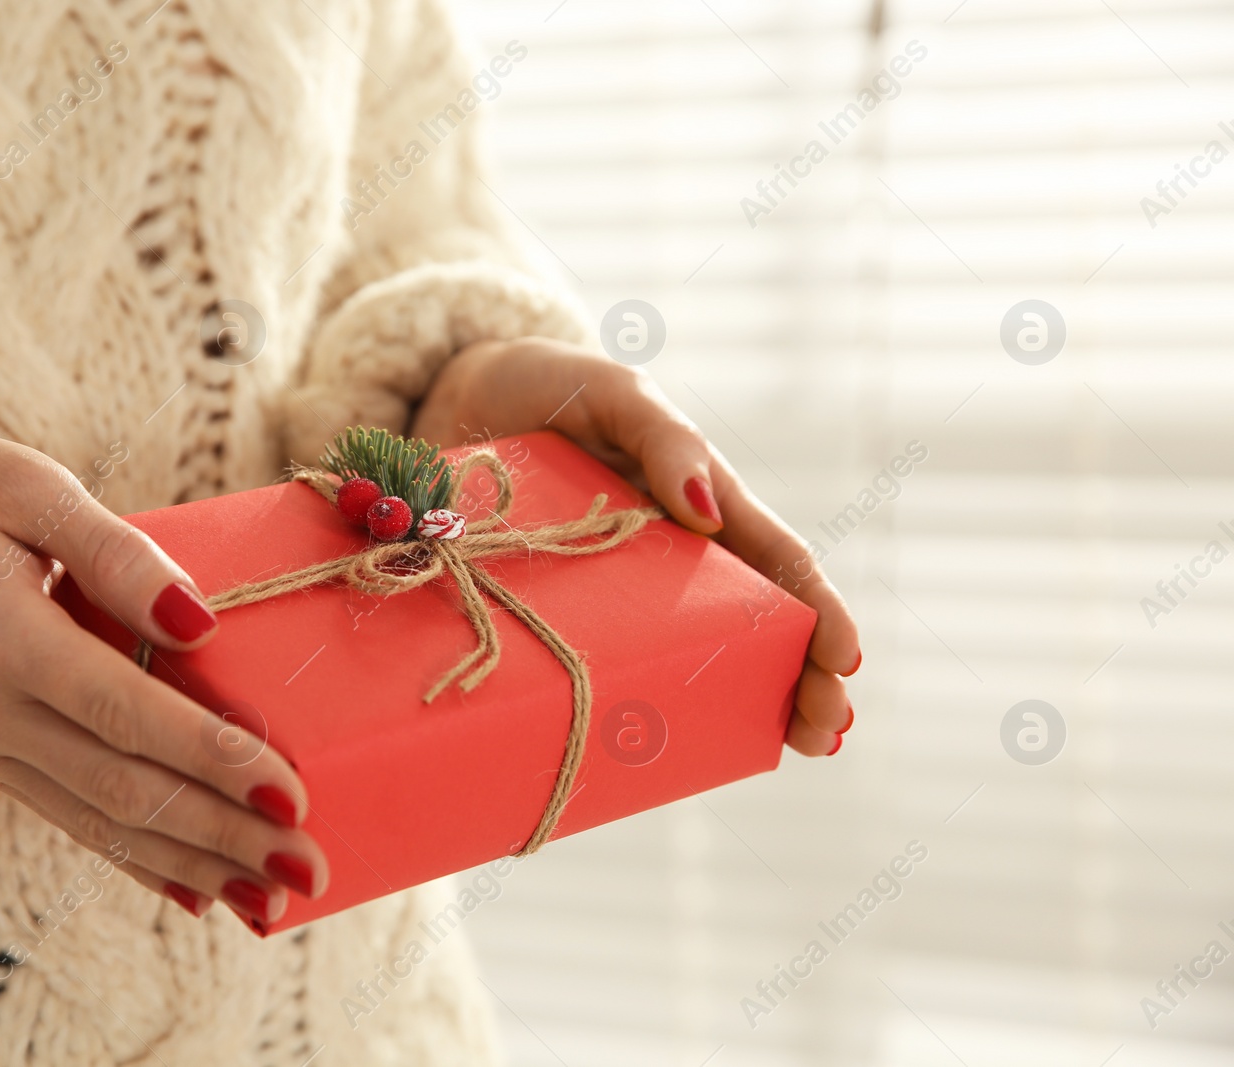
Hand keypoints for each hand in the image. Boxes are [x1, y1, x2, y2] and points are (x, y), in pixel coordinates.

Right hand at [0, 430, 327, 929]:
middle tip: (309, 867)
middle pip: (124, 788)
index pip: (125, 713)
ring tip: (274, 900)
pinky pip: (78, 821)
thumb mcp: (37, 488)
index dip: (211, 756)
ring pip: (105, 821)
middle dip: (223, 833)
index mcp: (0, 640)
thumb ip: (119, 556)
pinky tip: (204, 893)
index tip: (290, 792)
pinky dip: (143, 861)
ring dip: (195, 863)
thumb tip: (198, 623)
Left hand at [413, 337, 859, 756]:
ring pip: (704, 654)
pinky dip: (662, 706)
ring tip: (790, 746)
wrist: (459, 396)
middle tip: (826, 732)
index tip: (845, 659)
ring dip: (754, 701)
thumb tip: (709, 511)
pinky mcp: (577, 611)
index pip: (778, 561)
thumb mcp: (612, 394)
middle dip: (804, 676)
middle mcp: (679, 554)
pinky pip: (625, 663)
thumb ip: (662, 437)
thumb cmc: (550, 387)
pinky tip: (683, 750)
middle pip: (758, 622)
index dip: (819, 609)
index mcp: (702, 499)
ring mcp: (631, 589)